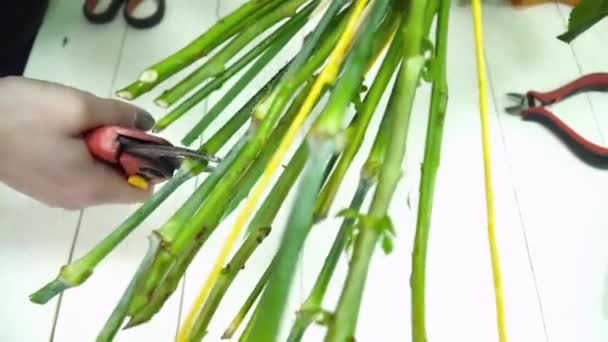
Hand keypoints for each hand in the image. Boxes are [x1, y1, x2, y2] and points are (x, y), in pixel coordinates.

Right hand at [0, 76, 155, 209]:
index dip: (151, 164)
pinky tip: (66, 131)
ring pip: (100, 177)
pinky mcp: (43, 187)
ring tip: (83, 123)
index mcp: (92, 188)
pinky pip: (79, 175)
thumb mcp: (79, 106)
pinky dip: (84, 155)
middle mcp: (79, 201)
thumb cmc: (23, 117)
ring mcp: (59, 196)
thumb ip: (121, 115)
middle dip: (124, 152)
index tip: (143, 136)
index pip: (143, 191)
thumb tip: (149, 123)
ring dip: (103, 151)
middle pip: (122, 183)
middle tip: (108, 122)